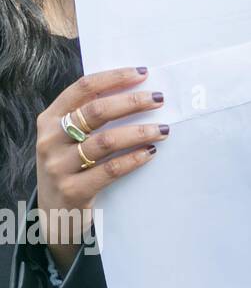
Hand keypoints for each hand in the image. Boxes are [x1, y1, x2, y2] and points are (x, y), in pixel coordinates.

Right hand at [35, 66, 168, 273]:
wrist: (54, 214)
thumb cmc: (71, 166)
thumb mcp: (68, 138)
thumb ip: (90, 116)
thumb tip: (136, 88)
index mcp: (50, 119)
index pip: (83, 88)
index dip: (114, 78)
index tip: (143, 74)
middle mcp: (50, 140)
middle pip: (96, 112)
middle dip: (132, 102)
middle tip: (159, 99)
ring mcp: (58, 166)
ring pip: (105, 141)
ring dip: (140, 131)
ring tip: (164, 129)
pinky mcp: (72, 190)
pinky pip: (110, 170)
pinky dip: (134, 158)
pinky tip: (151, 152)